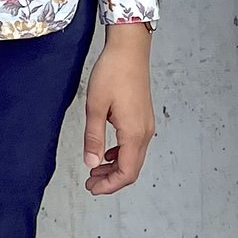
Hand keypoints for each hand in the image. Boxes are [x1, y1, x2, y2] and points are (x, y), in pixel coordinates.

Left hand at [82, 23, 154, 194]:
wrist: (129, 49)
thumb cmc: (112, 72)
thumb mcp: (95, 106)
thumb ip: (94, 138)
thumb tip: (92, 164)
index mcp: (133, 133)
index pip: (126, 172)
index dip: (109, 185)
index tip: (92, 188)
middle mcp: (144, 132)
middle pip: (132, 169)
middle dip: (112, 180)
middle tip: (91, 183)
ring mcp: (146, 125)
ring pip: (134, 158)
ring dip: (116, 167)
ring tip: (95, 169)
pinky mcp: (143, 117)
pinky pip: (135, 145)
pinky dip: (121, 154)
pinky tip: (107, 152)